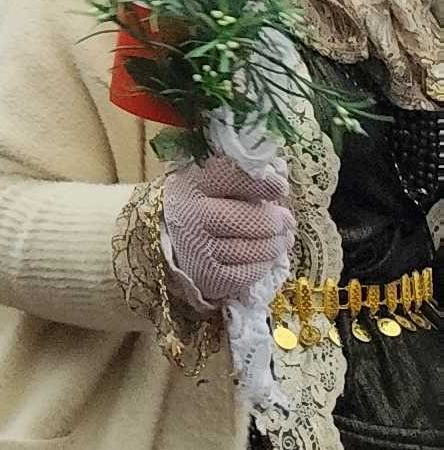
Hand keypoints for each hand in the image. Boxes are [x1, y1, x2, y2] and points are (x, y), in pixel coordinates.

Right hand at [161, 151, 293, 311]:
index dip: (263, 184)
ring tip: (282, 238)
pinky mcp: (208, 277)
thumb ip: (237, 174)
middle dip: (276, 221)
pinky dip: (263, 265)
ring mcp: (198, 249)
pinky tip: (266, 257)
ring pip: (254, 249)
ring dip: (275, 244)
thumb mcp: (204, 181)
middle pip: (252, 220)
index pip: (233, 178)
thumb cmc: (192, 205)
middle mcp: (191, 216)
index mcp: (190, 184)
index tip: (281, 187)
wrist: (161, 240)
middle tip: (287, 220)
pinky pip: (249, 273)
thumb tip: (279, 171)